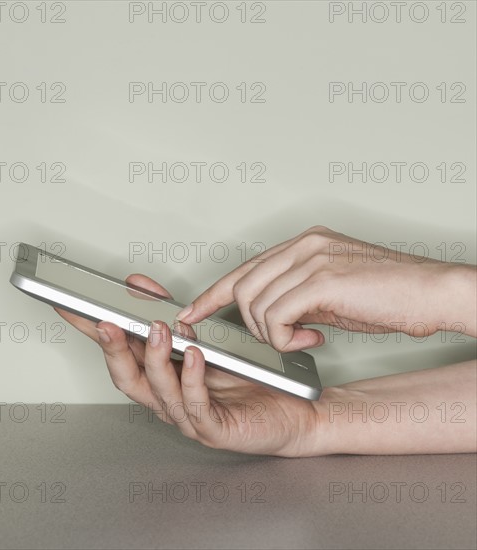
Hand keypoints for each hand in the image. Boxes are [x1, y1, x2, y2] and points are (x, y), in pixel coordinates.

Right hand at [55, 274, 320, 456]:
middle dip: (113, 349)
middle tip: (105, 322)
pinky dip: (192, 380)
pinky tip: (195, 355)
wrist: (292, 409)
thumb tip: (138, 286)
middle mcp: (168, 398)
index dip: (90, 330)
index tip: (69, 304)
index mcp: (161, 376)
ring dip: (155, 359)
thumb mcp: (203, 338)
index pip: (117, 351)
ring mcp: (189, 416)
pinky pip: (197, 407)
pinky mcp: (215, 429)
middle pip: (127, 378)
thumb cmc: (246, 378)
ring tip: (159, 330)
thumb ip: (169, 313)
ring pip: (159, 392)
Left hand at [176, 226, 474, 350]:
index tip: (193, 313)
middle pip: (243, 285)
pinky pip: (276, 314)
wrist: (433, 293)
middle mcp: (303, 245)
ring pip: (255, 302)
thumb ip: (297, 298)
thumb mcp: (331, 294)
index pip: (244, 268)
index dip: (214, 294)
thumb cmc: (388, 295)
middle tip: (269, 339)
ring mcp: (311, 258)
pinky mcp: (322, 278)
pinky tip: (309, 340)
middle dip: (245, 322)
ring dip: (269, 332)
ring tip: (298, 339)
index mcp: (303, 244)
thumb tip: (271, 316)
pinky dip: (283, 337)